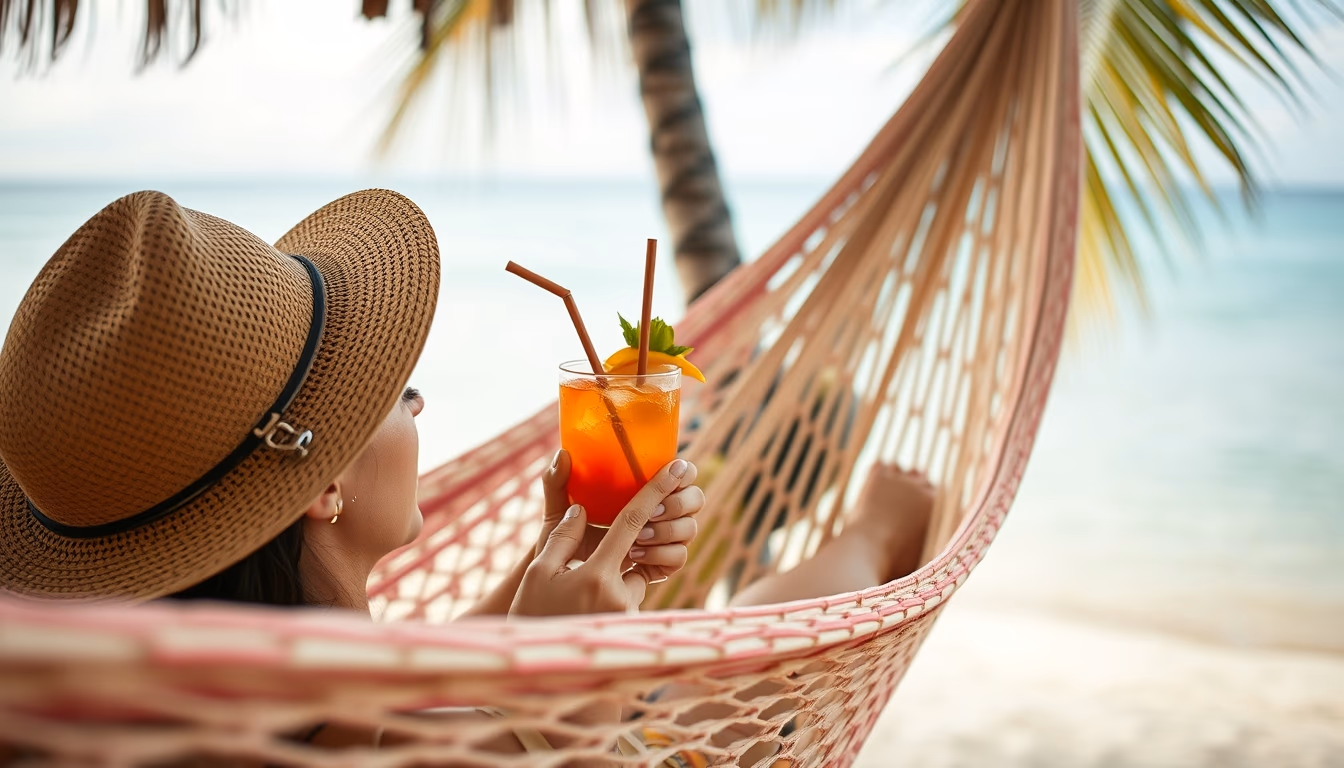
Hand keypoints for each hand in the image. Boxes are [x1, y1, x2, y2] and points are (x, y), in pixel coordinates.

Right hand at [512, 459, 694, 616]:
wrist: (539, 670)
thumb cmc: (531, 619)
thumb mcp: (538, 574)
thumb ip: (563, 538)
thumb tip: (582, 511)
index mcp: (597, 578)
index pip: (632, 523)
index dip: (655, 491)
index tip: (677, 467)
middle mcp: (620, 599)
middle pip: (636, 553)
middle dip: (621, 550)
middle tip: (587, 567)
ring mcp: (628, 619)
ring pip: (633, 579)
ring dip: (613, 580)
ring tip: (578, 599)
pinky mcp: (631, 632)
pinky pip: (629, 600)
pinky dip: (612, 598)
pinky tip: (587, 611)